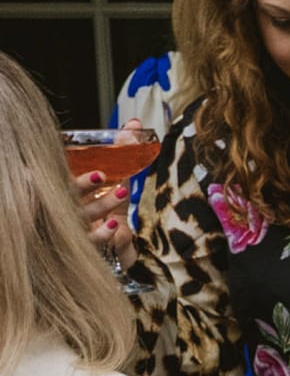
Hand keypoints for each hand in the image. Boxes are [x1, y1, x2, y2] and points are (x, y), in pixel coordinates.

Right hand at [69, 118, 141, 257]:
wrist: (112, 252)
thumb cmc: (108, 212)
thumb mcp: (116, 184)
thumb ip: (123, 154)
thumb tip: (134, 124)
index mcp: (72, 186)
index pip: (71, 169)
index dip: (80, 158)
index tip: (88, 154)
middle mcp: (70, 204)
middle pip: (70, 192)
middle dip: (83, 182)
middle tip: (100, 174)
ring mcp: (77, 226)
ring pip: (83, 214)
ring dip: (103, 203)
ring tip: (122, 192)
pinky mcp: (88, 247)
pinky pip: (90, 241)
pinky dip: (102, 233)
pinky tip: (115, 226)